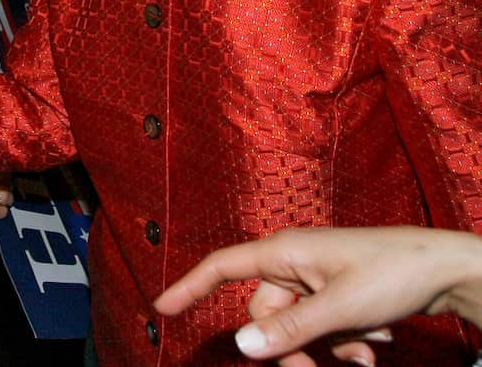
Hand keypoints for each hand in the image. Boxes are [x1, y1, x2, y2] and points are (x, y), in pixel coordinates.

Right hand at [153, 226, 481, 365]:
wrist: (445, 267)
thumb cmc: (392, 273)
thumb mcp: (339, 309)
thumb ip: (290, 329)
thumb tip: (242, 347)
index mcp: (283, 252)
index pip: (222, 267)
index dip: (189, 286)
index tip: (162, 307)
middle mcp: (293, 262)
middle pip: (265, 314)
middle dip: (291, 348)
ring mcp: (315, 278)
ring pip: (297, 326)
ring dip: (326, 348)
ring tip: (365, 355)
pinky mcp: (336, 291)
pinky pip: (321, 326)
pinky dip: (343, 341)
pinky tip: (374, 343)